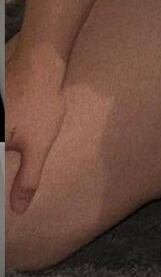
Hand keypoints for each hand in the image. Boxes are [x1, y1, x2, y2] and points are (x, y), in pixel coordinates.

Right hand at [6, 46, 66, 214]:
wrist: (39, 63)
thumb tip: (18, 208)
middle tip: (14, 173)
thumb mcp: (37, 146)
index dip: (2, 187)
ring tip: (13, 154)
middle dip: (4, 169)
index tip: (4, 213)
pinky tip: (11, 142)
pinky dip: (3, 141)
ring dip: (4, 156)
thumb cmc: (40, 104)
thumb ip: (27, 180)